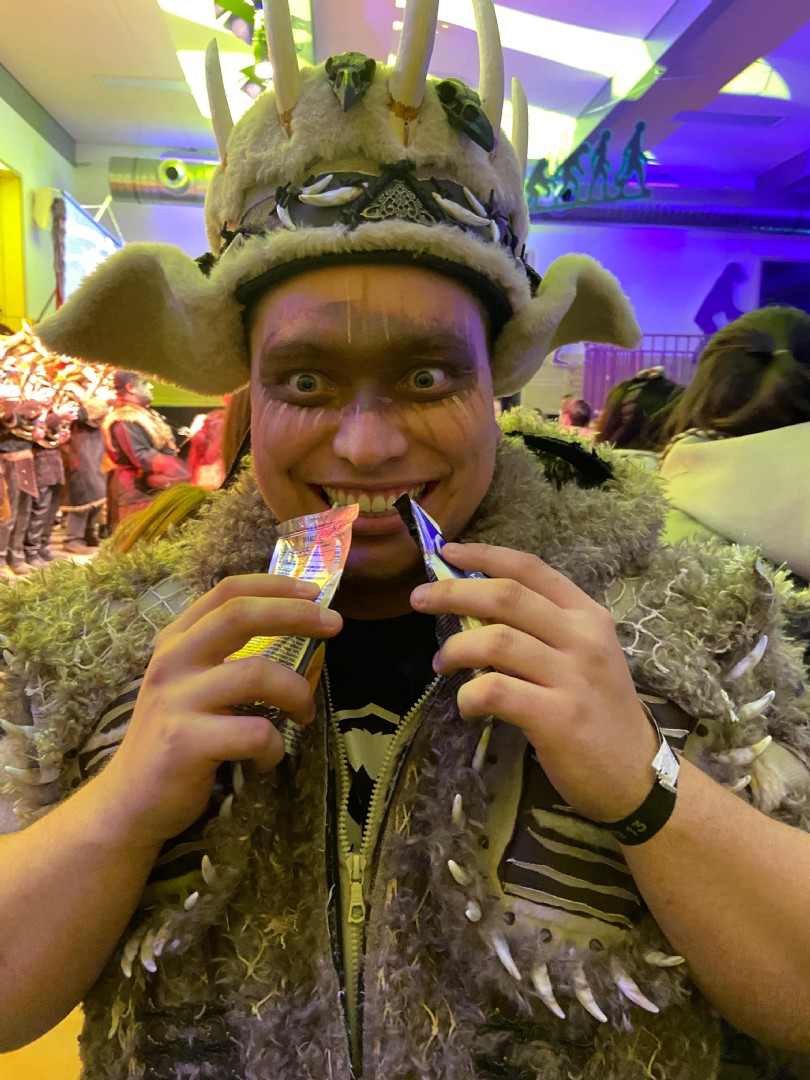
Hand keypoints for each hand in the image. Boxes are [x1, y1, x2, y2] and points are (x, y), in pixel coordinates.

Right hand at [92, 575, 341, 846]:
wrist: (129, 802)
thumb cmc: (176, 738)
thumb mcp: (190, 684)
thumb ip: (225, 655)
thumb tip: (295, 627)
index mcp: (176, 641)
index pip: (227, 591)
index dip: (275, 585)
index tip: (315, 590)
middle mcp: (172, 661)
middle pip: (240, 615)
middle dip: (296, 614)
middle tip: (334, 624)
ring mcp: (176, 700)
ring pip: (258, 674)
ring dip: (297, 693)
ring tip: (303, 715)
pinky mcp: (186, 742)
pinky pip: (255, 732)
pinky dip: (275, 746)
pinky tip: (268, 758)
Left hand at [410, 543, 657, 822]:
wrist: (638, 776)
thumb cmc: (599, 712)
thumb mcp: (583, 656)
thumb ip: (541, 629)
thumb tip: (473, 607)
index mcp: (587, 615)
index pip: (530, 568)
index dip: (483, 555)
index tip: (445, 552)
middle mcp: (583, 638)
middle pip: (506, 596)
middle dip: (453, 591)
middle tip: (419, 598)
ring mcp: (574, 677)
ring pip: (496, 641)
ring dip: (455, 649)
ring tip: (442, 664)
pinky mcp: (559, 717)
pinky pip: (496, 691)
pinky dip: (469, 696)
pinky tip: (468, 707)